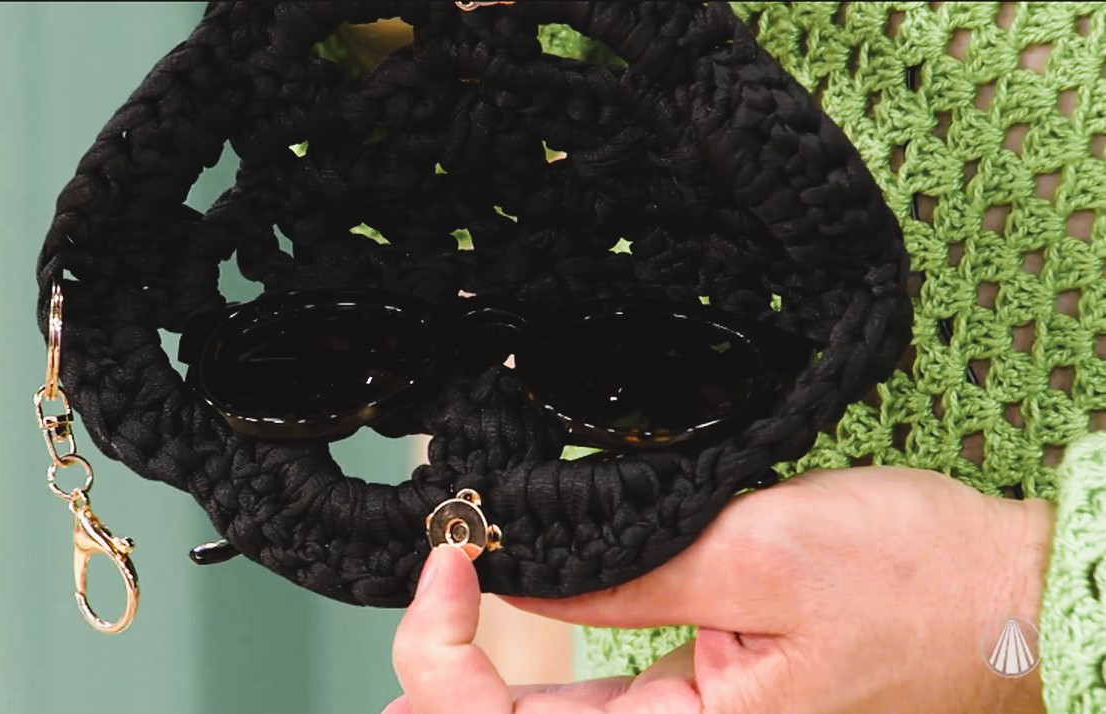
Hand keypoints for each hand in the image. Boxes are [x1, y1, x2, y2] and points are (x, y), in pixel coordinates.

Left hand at [385, 467, 1053, 712]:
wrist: (1003, 593)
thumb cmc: (912, 582)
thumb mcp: (760, 558)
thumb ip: (628, 578)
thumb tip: (512, 576)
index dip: (444, 652)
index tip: (451, 555)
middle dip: (436, 680)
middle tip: (411, 599)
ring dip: (468, 682)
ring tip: (424, 621)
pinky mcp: (699, 693)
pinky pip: (592, 697)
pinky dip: (528, 671)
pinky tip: (492, 645)